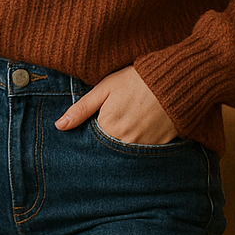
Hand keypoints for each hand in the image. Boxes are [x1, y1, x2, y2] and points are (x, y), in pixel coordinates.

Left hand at [55, 65, 178, 144]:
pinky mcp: (160, 147)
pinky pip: (143, 153)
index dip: (90, 135)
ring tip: (127, 127)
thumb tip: (59, 126)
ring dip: (121, 145)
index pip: (90, 142)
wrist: (174, 81)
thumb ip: (81, 109)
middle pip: (107, 150)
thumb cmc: (136, 81)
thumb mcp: (105, 88)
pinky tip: (140, 130)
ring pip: (125, 153)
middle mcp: (124, 141)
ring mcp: (143, 146)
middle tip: (113, 124)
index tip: (94, 126)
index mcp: (107, 127)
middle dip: (105, 143)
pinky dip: (139, 146)